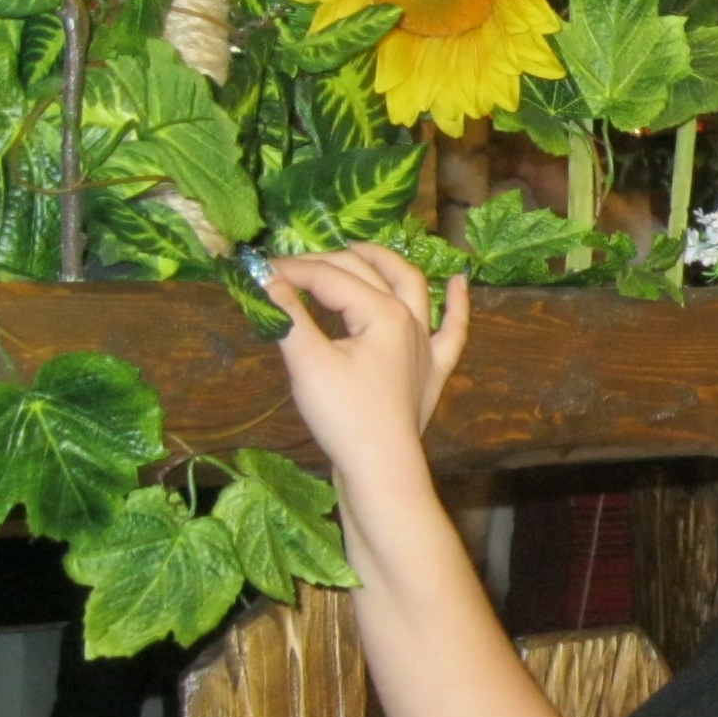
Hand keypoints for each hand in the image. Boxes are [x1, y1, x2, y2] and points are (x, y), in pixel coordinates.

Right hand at [264, 243, 470, 471]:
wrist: (381, 468)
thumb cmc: (345, 415)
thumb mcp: (308, 362)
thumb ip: (286, 316)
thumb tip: (263, 278)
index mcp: (384, 312)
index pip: (330, 277)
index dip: (291, 270)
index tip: (256, 271)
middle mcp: (413, 320)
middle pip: (368, 273)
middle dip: (328, 261)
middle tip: (291, 264)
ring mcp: (428, 345)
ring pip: (414, 287)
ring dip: (388, 262)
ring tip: (361, 249)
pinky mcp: (434, 370)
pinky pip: (453, 329)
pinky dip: (458, 303)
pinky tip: (461, 281)